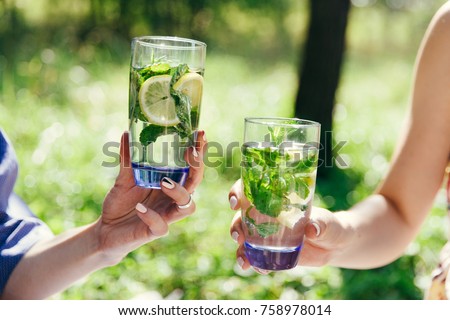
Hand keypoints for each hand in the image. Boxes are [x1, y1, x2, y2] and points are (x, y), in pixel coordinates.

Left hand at [97, 130, 206, 261]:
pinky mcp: (154, 232)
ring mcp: (166, 215)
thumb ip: (127, 159)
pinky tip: (139, 208)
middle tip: (191, 152)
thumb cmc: (121, 203)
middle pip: (195, 184)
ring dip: (179, 193)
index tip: (200, 133)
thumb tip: (127, 133)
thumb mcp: (123, 179)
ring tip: (164, 182)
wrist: (107, 231)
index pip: (191, 167)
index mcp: (171, 183)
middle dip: (197, 167)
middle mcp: (172, 199)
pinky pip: (161, 226)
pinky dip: (151, 216)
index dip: (198, 152)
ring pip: (187, 207)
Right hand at [228, 179, 350, 270]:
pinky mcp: (269, 251)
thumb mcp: (328, 223)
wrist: (333, 245)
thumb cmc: (330, 225)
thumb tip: (312, 229)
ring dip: (239, 249)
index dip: (238, 192)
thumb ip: (321, 224)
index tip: (236, 202)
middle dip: (235, 226)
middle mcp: (266, 215)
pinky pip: (254, 256)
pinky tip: (256, 268)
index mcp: (275, 199)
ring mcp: (265, 234)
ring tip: (244, 261)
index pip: (250, 190)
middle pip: (241, 216)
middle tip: (238, 237)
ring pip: (244, 238)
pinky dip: (251, 262)